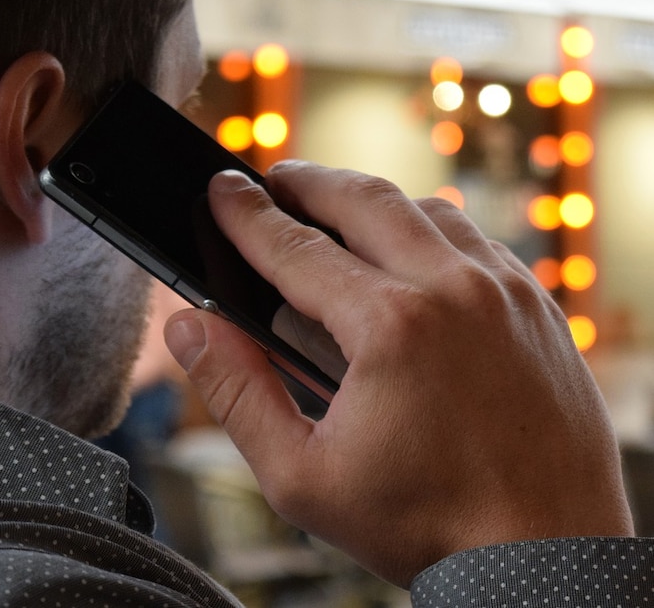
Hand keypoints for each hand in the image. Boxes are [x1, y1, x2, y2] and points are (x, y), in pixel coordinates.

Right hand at [163, 162, 632, 587]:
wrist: (545, 556)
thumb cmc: (427, 524)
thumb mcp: (302, 476)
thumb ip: (237, 392)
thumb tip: (190, 327)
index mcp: (389, 327)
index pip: (296, 248)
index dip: (247, 216)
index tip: (221, 190)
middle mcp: (453, 290)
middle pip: (363, 200)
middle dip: (307, 182)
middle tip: (273, 180)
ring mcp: (505, 291)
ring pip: (425, 209)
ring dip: (371, 201)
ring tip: (334, 210)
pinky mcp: (537, 306)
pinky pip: (476, 239)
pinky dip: (430, 229)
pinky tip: (408, 249)